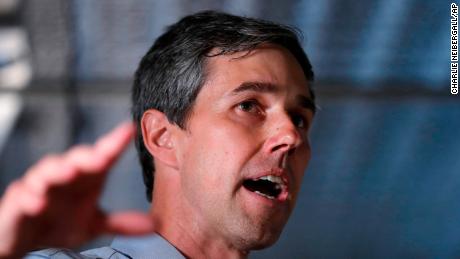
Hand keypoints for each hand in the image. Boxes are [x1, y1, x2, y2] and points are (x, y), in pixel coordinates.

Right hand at [0, 122, 154, 258]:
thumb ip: (121, 223)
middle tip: (99, 157)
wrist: (27, 239)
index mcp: (86, 178)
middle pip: (75, 160)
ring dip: (57, 171)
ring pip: (47, 171)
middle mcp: (64, 177)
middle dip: (86, 156)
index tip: (129, 130)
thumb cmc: (61, 223)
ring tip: (68, 173)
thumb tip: (153, 224)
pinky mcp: (17, 201)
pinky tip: (38, 202)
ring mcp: (39, 186)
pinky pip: (22, 196)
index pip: (103, 156)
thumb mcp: (93, 225)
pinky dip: (30, 197)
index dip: (115, 143)